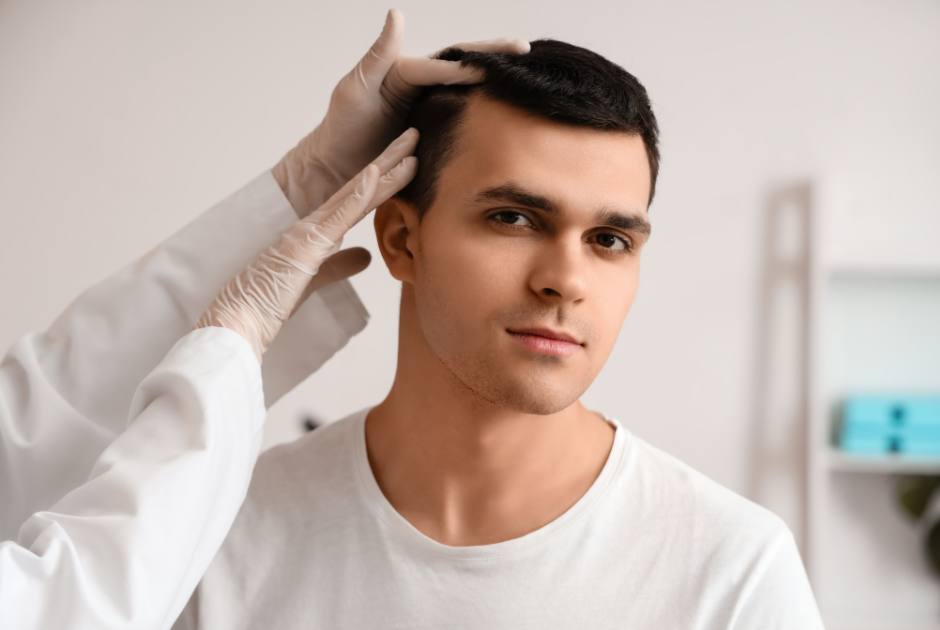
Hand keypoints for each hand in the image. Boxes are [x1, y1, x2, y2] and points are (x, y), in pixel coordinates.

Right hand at [197, 129, 418, 360]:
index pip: (358, 200)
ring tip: (410, 144)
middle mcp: (312, 225)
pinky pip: (336, 216)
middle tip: (415, 134)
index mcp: (316, 232)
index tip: (408, 159)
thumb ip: (340, 265)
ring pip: (354, 193)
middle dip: (390, 160)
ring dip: (384, 167)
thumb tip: (366, 256)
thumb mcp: (314, 281)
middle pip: (360, 187)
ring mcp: (308, 232)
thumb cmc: (266, 303)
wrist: (237, 323)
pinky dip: (358, 194)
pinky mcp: (305, 247)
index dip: (384, 179)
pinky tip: (377, 173)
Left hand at [272, 9, 528, 216]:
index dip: (465, 67)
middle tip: (525, 49)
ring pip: (468, 87)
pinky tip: (508, 108)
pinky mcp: (432, 127)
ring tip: (526, 72)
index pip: (441, 65)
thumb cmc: (340, 128)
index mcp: (404, 70)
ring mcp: (428, 104)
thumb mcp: (355, 89)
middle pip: (463, 63)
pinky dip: (486, 107)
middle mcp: (420, 82)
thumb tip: (397, 14)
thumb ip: (377, 55)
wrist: (337, 166)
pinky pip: (463, 114)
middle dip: (494, 55)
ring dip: (497, 79)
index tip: (488, 72)